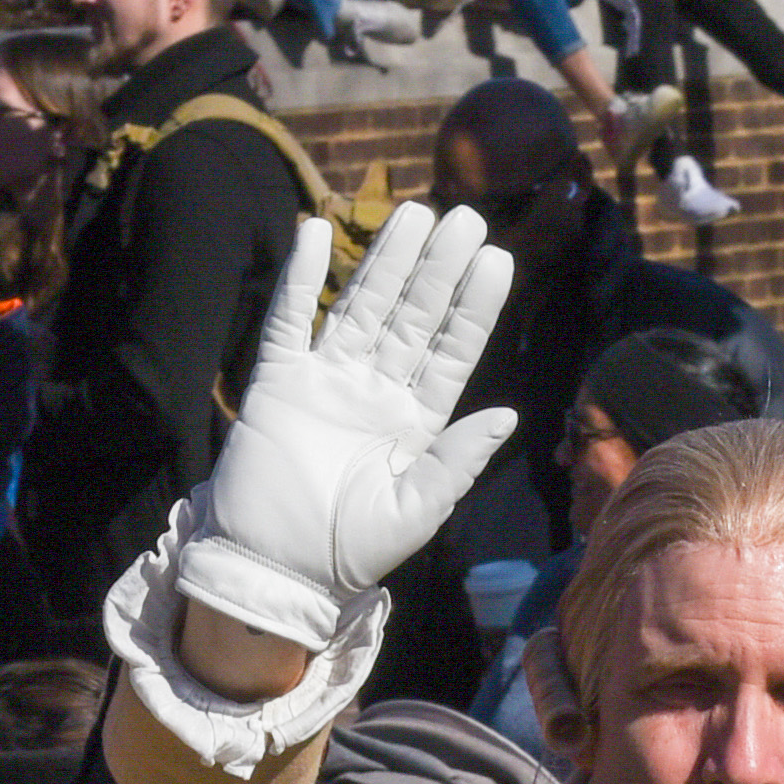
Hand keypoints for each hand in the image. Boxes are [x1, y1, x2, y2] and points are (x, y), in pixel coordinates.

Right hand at [181, 200, 522, 642]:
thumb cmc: (350, 551)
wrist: (275, 570)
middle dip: (438, 269)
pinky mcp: (277, 382)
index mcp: (416, 422)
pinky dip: (301, 279)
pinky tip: (315, 231)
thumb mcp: (417, 510)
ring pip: (362, 306)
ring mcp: (327, 381)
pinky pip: (290, 320)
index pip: (452, 352)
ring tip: (414, 213)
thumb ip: (459, 461)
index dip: (473, 307)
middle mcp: (376, 392)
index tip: (496, 260)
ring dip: (387, 261)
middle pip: (412, 317)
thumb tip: (508, 414)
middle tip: (465, 217)